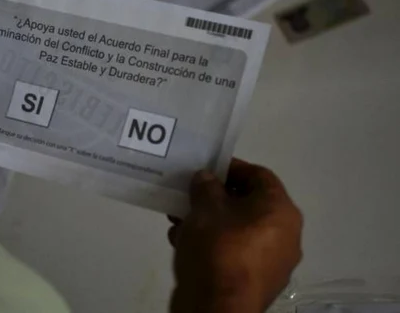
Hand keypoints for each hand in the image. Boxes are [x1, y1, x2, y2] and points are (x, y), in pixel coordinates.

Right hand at [168, 159, 302, 312]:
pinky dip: (213, 243)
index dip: (232, 167)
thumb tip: (206, 178)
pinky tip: (185, 242)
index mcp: (281, 211)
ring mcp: (272, 262)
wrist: (217, 307)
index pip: (260, 175)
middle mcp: (285, 235)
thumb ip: (206, 186)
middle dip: (215, 197)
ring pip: (239, 229)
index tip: (206, 168)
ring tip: (180, 219)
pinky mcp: (255, 281)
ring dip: (210, 220)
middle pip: (249, 204)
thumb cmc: (218, 248)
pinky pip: (235, 251)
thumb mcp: (205, 208)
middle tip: (190, 194)